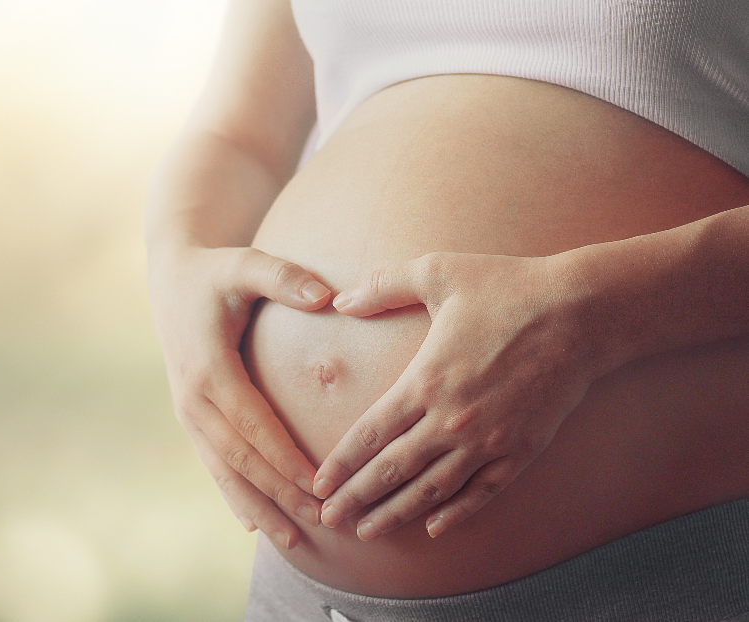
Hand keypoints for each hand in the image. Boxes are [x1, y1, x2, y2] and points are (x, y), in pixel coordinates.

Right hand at [148, 246, 330, 548]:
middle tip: (318, 523)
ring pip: (225, 471)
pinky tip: (252, 522)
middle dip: (278, 493)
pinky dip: (233, 493)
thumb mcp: (244, 264)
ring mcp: (188, 411)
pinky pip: (213, 463)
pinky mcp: (191, 416)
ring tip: (291, 541)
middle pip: (240, 458)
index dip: (284, 459)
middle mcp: (193, 399)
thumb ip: (283, 277)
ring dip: (257, 506)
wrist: (171, 278)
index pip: (253, 425)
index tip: (317, 487)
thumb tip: (327, 297)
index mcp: (208, 369)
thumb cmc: (214, 272)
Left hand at [313, 252, 595, 538]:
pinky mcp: (522, 450)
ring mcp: (488, 440)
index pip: (370, 434)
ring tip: (368, 533)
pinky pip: (482, 492)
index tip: (318, 486)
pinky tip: (434, 527)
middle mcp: (452, 420)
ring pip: (432, 490)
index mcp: (426, 380)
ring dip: (396, 513)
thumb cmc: (509, 288)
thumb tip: (340, 299)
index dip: (341, 464)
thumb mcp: (439, 272)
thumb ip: (384, 285)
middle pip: (393, 470)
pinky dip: (456, 513)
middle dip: (356, 498)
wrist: (582, 312)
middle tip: (329, 521)